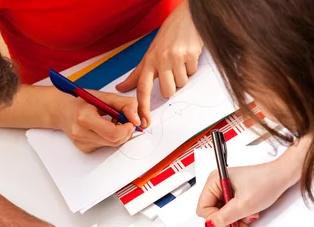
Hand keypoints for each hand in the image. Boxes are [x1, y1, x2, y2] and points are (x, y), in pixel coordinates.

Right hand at [56, 88, 141, 152]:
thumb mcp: (104, 96)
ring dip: (119, 134)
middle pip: (115, 141)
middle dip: (125, 132)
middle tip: (125, 120)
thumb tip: (137, 119)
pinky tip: (104, 128)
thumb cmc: (82, 101)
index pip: (114, 133)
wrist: (61, 110)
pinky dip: (110, 137)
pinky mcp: (84, 149)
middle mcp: (81, 133)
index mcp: (84, 117)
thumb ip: (125, 104)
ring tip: (113, 122)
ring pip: (112, 145)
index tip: (130, 120)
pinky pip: (105, 146)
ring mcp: (82, 143)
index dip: (127, 128)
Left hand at [115, 1, 202, 123]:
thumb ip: (137, 74)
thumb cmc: (167, 37)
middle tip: (171, 72)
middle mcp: (161, 60)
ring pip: (181, 84)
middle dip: (171, 86)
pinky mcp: (191, 55)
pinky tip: (188, 56)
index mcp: (149, 62)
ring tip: (180, 62)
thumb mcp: (149, 54)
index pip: (142, 89)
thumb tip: (121, 88)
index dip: (142, 108)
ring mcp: (176, 58)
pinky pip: (192, 73)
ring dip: (182, 76)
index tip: (143, 122)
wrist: (186, 17)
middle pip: (167, 92)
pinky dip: (191, 68)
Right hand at [197, 161, 292, 226]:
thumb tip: (210, 224)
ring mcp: (226, 186)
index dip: (215, 219)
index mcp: (215, 180)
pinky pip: (230, 208)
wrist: (283, 175)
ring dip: (235, 218)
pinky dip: (239, 214)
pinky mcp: (234, 190)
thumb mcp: (244, 205)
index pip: (203, 208)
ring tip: (248, 216)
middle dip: (226, 220)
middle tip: (239, 224)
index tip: (229, 225)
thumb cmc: (266, 182)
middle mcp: (218, 182)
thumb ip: (224, 217)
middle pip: (212, 210)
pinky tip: (249, 213)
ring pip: (221, 211)